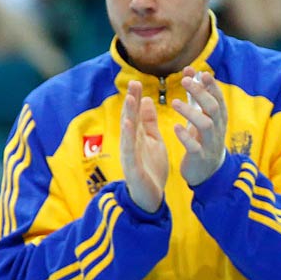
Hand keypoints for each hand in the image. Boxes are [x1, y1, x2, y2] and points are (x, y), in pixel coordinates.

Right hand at [120, 80, 166, 212]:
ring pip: (128, 132)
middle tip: (133, 83)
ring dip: (128, 115)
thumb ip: (149, 122)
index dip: (136, 98)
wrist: (150, 197)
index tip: (137, 82)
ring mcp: (129, 155)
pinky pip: (130, 150)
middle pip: (130, 119)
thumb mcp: (153, 141)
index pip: (135, 114)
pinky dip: (128, 137)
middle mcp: (130, 144)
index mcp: (137, 137)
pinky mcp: (132, 167)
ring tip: (131, 99)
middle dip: (131, 102)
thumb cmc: (150, 169)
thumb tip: (146, 100)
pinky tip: (128, 125)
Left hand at [176, 68, 227, 186]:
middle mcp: (217, 128)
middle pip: (213, 107)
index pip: (218, 98)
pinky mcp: (200, 156)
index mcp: (218, 118)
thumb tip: (190, 70)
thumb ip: (196, 95)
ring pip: (205, 124)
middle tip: (185, 81)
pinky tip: (176, 127)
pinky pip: (195, 146)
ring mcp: (210, 143)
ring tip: (174, 102)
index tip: (201, 73)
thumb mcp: (202, 115)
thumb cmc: (203, 138)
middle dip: (200, 93)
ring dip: (191, 112)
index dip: (211, 86)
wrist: (208, 171)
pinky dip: (186, 136)